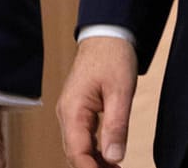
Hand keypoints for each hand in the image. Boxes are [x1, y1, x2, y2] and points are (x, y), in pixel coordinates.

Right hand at [57, 36, 137, 166]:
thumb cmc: (112, 56)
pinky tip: (109, 158)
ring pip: (78, 147)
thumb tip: (114, 157)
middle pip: (74, 153)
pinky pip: (82, 137)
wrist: (107, 33)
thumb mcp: (121, 91)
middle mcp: (67, 113)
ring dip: (94, 162)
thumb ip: (116, 125)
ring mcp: (71, 111)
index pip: (77, 152)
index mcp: (73, 110)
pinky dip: (94, 151)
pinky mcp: (78, 109)